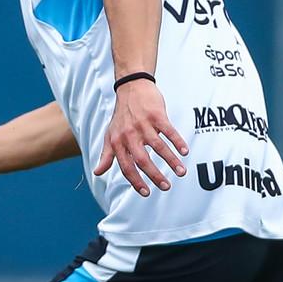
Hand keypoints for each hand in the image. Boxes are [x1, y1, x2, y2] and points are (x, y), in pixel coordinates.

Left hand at [94, 78, 187, 195]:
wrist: (130, 88)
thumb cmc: (121, 115)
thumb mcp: (110, 135)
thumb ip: (106, 155)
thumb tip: (98, 172)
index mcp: (118, 142)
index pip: (125, 166)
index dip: (135, 181)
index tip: (146, 193)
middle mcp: (129, 135)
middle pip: (142, 159)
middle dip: (155, 175)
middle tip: (166, 187)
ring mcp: (143, 125)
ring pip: (159, 147)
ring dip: (171, 161)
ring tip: (181, 173)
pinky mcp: (157, 115)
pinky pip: (169, 131)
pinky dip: (177, 142)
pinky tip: (184, 152)